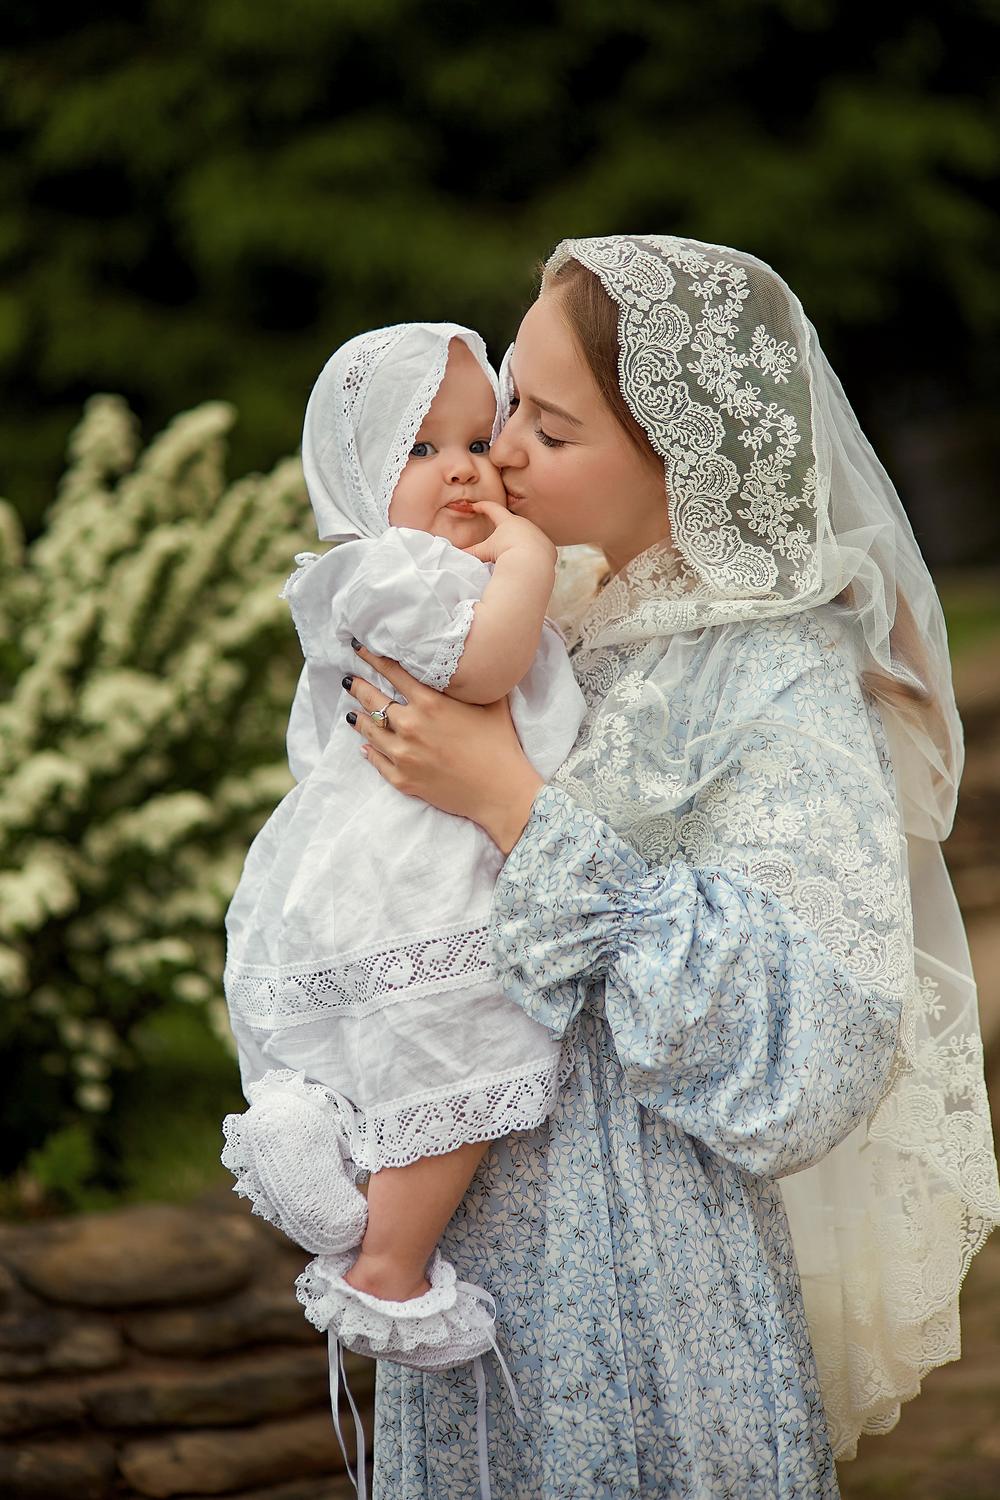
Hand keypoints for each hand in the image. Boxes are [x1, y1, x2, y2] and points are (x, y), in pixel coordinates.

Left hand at [344, 643, 544, 853]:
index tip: (359, 649)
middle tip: (349, 681)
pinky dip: (369, 751)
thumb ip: (473, 682)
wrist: (500, 792)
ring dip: (358, 719)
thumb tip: (473, 664)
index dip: (372, 658)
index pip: (392, 672)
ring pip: (369, 731)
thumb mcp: (491, 703)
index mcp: (430, 703)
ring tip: (351, 712)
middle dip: (358, 687)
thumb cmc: (500, 744)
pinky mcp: (403, 779)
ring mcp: (403, 754)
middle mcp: (410, 726)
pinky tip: (364, 746)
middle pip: (373, 700)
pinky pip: (377, 761)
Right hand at [461, 499, 556, 567]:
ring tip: (514, 552)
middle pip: (512, 522)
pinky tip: (530, 560)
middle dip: (504, 528)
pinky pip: (539, 548)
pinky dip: (533, 553)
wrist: (531, 564)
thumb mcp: (485, 552)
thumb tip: (456, 554)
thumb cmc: (505, 553)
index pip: (493, 508)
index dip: (482, 506)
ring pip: (528, 535)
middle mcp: (525, 524)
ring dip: (520, 541)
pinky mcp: (549, 547)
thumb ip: (471, 552)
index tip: (475, 506)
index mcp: (508, 521)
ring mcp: (539, 534)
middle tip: (498, 535)